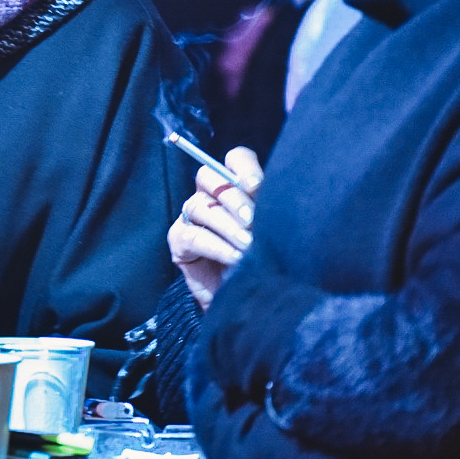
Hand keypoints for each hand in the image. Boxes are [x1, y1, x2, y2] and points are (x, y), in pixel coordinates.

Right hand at [167, 147, 263, 308]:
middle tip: (253, 221)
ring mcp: (191, 217)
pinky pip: (191, 236)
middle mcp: (209, 195)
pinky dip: (216, 246)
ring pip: (200, 206)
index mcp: (235, 186)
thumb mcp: (272, 233)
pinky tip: (235, 258)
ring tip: (249, 245)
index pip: (235, 160)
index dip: (244, 168)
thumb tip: (280, 203)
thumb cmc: (262, 260)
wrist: (245, 298)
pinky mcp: (179, 241)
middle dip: (233, 197)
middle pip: (210, 177)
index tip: (257, 187)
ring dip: (227, 226)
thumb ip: (272, 213)